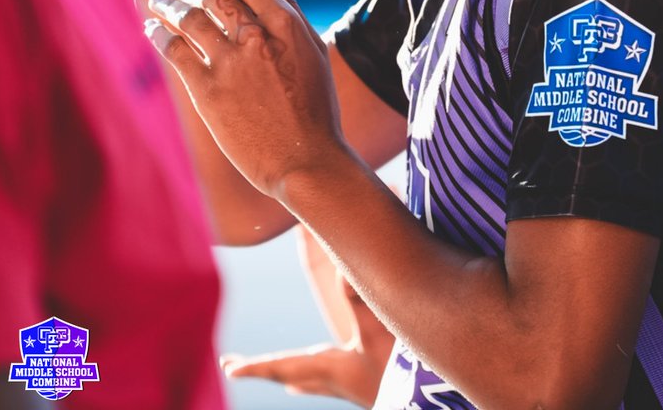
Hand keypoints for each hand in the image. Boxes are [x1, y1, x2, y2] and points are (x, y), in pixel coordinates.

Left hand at [144, 0, 343, 197]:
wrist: (304, 159)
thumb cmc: (315, 109)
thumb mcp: (314, 55)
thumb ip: (291, 20)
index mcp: (285, 23)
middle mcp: (255, 36)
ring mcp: (229, 63)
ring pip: (189, 17)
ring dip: (169, 3)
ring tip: (158, 0)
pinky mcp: (207, 91)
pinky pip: (175, 50)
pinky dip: (160, 33)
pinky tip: (152, 29)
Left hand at [220, 247, 393, 407]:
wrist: (435, 399)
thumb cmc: (405, 370)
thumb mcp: (381, 332)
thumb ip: (359, 299)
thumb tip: (338, 267)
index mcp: (333, 369)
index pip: (286, 366)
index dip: (257, 366)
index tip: (227, 368)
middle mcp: (337, 381)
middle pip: (292, 374)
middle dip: (265, 368)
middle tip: (233, 366)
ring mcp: (353, 388)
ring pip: (313, 380)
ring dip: (292, 374)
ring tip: (283, 379)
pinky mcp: (372, 388)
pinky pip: (332, 382)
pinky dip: (317, 378)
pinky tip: (323, 380)